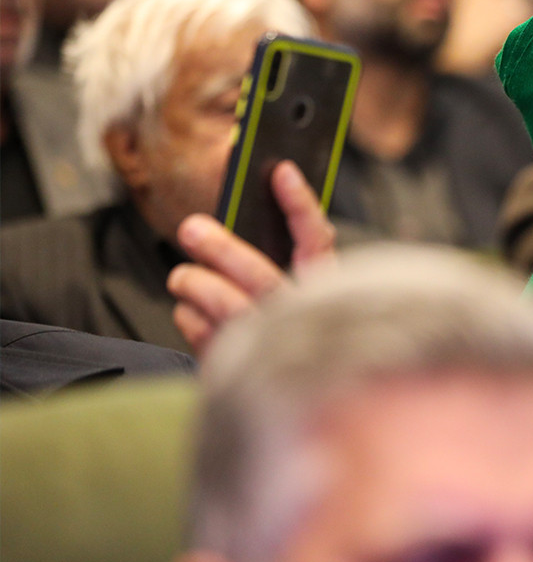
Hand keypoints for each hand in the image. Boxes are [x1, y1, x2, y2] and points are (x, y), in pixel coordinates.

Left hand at [166, 161, 335, 357]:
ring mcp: (272, 347)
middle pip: (262, 276)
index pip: (318, 241)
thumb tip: (233, 212)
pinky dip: (189, 318)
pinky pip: (202, 334)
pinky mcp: (238, 368)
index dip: (300, 205)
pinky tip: (189, 311)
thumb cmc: (278, 325)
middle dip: (223, 248)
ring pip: (227, 306)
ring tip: (181, 276)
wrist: (269, 391)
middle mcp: (303, 318)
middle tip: (192, 228)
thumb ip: (274, 253)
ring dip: (197, 283)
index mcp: (322, 290)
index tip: (280, 171)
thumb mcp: (286, 283)